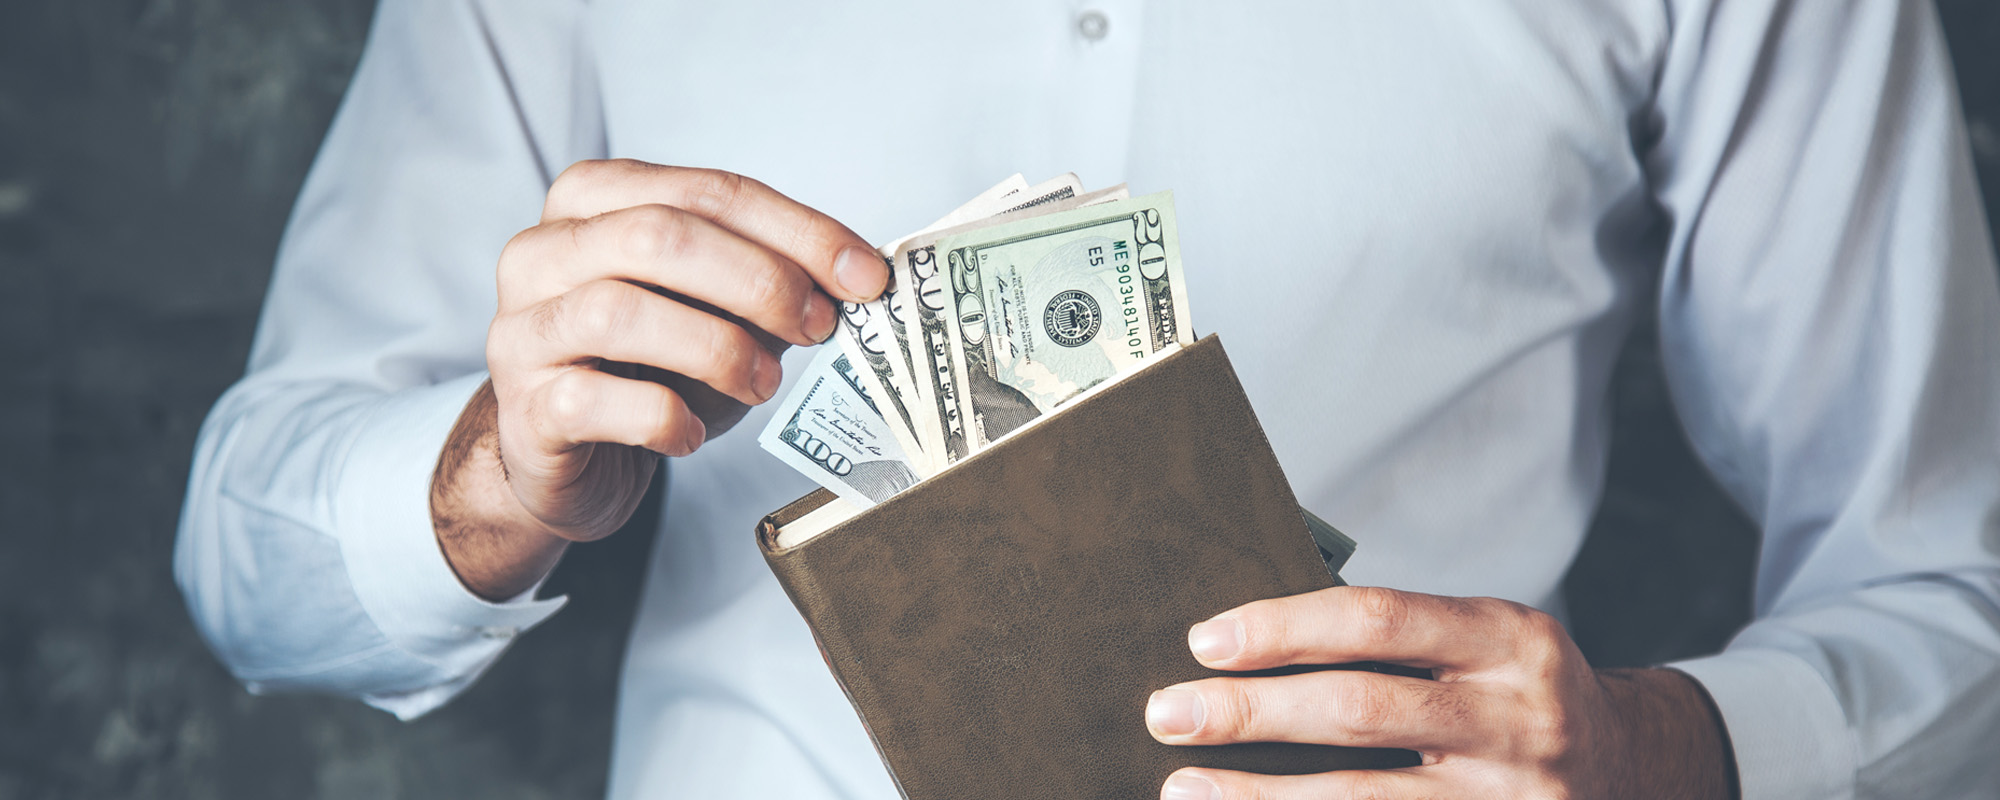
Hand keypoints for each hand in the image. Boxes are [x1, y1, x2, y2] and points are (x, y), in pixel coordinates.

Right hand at [431, 159, 887, 597]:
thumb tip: (852, 280)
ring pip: (620, 311)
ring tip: (763, 384)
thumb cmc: (646, 371)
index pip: (709, 191)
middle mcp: (543, 251)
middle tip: (818, 327)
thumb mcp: (716, 313)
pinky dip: (662, 417)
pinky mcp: (523, 406)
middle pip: (660, 234)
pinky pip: (595, 400)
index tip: (866, 276)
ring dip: (717, 348)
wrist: (563, 461)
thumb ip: (767, 283)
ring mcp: (523, 328)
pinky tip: (691, 434)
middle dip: (760, 280)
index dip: (798, 231)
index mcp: (594, 200)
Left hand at [1145, 586, 1732, 798]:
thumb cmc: (1520, 694)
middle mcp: (1519, 718)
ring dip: (1259, 797)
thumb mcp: (1486, 643)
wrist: (1640, 771)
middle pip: (1357, 711)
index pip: (1375, 621)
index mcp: (1509, 638)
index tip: (1204, 641)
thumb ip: (1396, 640)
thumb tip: (1251, 642)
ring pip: (1362, 799)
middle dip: (1248, 712)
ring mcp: (1513, 798)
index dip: (1281, 628)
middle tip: (1167, 712)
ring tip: (1183, 786)